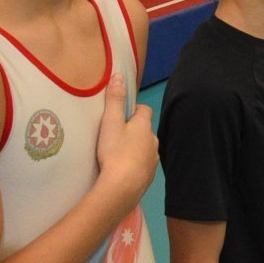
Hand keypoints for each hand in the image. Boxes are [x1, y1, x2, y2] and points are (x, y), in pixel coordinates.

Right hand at [95, 74, 158, 203]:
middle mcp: (153, 141)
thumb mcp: (110, 122)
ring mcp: (153, 159)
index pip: (145, 110)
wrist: (123, 186)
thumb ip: (114, 100)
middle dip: (134, 130)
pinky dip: (135, 164)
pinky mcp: (149, 176)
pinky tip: (123, 170)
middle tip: (116, 134)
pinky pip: (143, 165)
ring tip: (118, 153)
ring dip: (135, 148)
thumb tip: (120, 76)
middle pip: (145, 130)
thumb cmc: (115, 151)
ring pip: (145, 148)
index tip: (122, 114)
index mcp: (144, 126)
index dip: (134, 110)